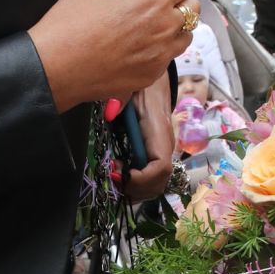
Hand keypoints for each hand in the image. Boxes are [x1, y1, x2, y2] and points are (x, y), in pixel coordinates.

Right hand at [28, 0, 195, 111]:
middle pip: (192, 9)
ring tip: (151, 21)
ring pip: (185, 35)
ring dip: (175, 24)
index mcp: (152, 1)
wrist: (52, 70)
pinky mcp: (151, 76)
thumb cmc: (67, 24)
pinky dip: (163, 47)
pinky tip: (139, 44)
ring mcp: (160, 56)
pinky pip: (169, 57)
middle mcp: (164, 29)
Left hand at [122, 74, 174, 201]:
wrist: (155, 85)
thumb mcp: (130, 90)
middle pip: (159, 183)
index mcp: (159, 132)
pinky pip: (151, 179)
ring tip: (115, 174)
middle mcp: (165, 147)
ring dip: (134, 189)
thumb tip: (110, 112)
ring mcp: (162, 153)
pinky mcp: (155, 155)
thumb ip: (120, 99)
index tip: (118, 172)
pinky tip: (120, 173)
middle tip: (112, 176)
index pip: (161, 167)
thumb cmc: (143, 88)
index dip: (141, 178)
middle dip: (135, 188)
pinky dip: (136, 184)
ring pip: (156, 185)